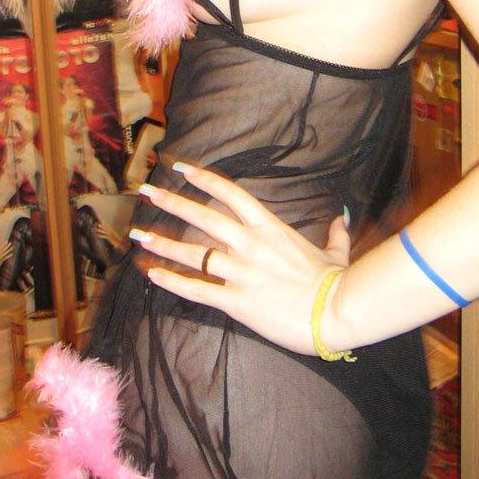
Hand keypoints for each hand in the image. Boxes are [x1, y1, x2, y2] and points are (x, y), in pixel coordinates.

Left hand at [134, 163, 352, 355]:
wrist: (335, 310)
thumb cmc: (336, 281)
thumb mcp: (335, 251)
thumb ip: (334, 233)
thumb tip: (340, 219)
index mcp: (269, 227)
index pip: (230, 193)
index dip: (203, 179)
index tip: (181, 169)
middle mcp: (249, 244)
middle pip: (202, 217)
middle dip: (171, 203)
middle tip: (146, 194)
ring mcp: (241, 271)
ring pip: (194, 253)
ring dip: (163, 243)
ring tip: (138, 235)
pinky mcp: (236, 300)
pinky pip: (197, 289)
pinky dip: (172, 281)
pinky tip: (153, 274)